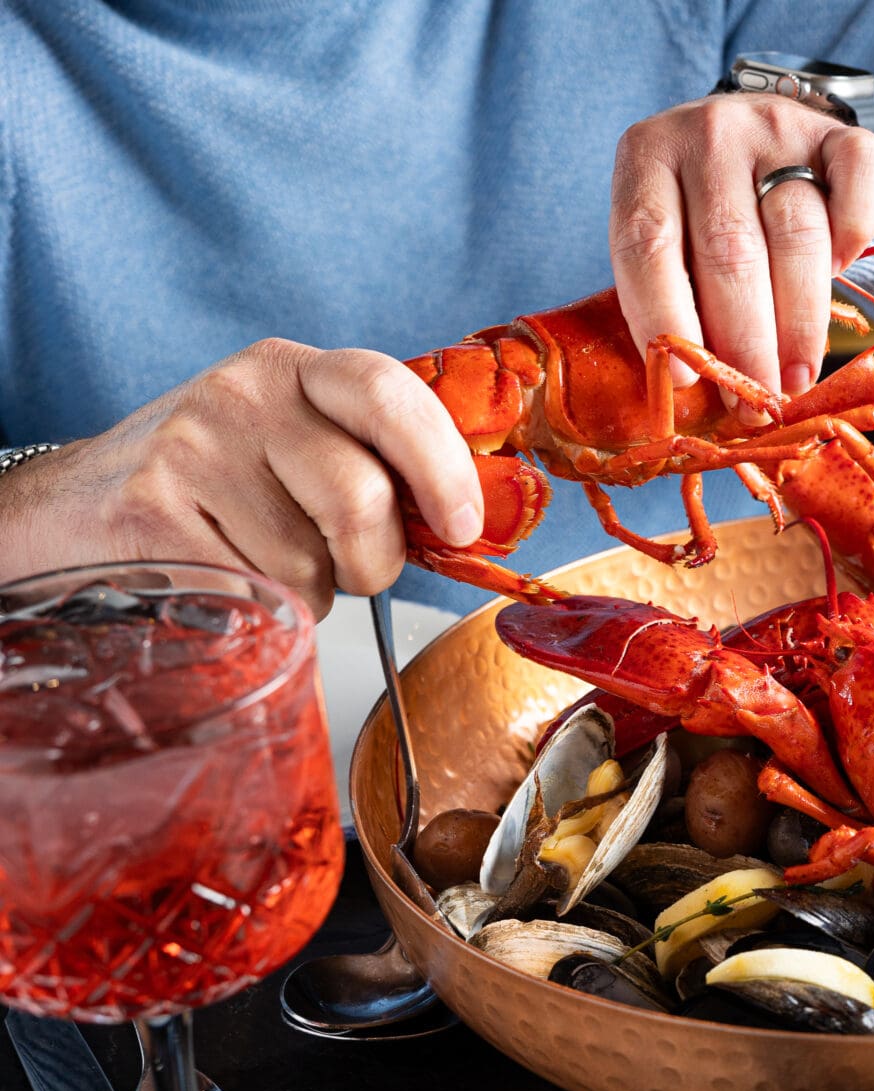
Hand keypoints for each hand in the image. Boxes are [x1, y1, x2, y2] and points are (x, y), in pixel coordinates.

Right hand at [0, 340, 481, 617]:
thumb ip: (374, 463)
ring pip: (308, 561)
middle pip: (360, 498)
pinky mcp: (152, 511)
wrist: (79, 505)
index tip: (462, 526)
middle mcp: (244, 396)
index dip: (442, 466)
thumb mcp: (294, 442)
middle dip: (374, 561)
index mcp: (297, 370)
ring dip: (310, 591)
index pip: (391, 395)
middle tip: (353, 570)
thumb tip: (465, 521)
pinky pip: (254, 591)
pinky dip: (262, 609)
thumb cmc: (213, 483)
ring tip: (267, 563)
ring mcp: (193, 449)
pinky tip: (229, 579)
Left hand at [609, 93, 873, 407]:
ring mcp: (775, 125)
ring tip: (796, 376)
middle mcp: (707, 131)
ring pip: (795, 232)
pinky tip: (841, 273)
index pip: (648, 244)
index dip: (667, 315)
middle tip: (758, 400)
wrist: (765, 139)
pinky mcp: (837, 130)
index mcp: (646, 157)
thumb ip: (677, 291)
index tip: (690, 378)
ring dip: (800, 319)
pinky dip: (853, 237)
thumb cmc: (706, 211)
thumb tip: (700, 386)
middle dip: (746, 340)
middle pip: (729, 249)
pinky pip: (857, 185)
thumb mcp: (673, 238)